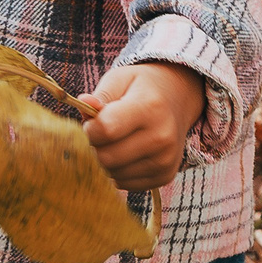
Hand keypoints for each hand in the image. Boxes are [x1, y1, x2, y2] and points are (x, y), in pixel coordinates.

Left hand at [79, 61, 206, 192]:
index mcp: (150, 107)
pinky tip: (125, 153)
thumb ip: (101, 94)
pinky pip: (124, 184)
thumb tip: (84, 103)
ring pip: (113, 174)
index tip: (91, 121)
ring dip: (105, 160)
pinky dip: (117, 171)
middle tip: (100, 133)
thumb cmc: (141, 88)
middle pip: (107, 157)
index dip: (89, 128)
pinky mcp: (164, 176)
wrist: (177, 100)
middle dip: (94, 146)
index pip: (106, 130)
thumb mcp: (120, 79)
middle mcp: (162, 137)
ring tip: (114, 141)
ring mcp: (165, 160)